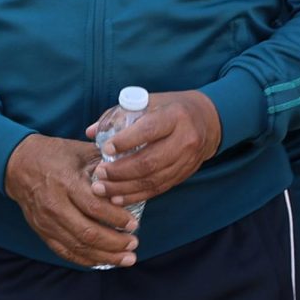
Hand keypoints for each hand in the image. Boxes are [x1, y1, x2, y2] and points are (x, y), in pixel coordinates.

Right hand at [4, 135, 141, 266]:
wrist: (19, 164)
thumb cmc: (56, 154)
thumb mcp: (81, 151)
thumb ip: (106, 165)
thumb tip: (132, 175)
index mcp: (66, 182)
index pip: (94, 207)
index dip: (116, 218)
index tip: (134, 224)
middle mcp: (55, 205)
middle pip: (87, 232)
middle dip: (114, 242)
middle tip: (134, 243)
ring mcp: (46, 222)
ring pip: (77, 246)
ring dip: (105, 256)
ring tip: (126, 258)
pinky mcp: (42, 232)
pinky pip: (65, 252)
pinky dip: (85, 259)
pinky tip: (104, 261)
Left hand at [89, 92, 223, 207]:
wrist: (208, 121)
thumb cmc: (172, 109)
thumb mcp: (151, 102)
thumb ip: (120, 115)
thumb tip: (91, 132)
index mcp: (175, 116)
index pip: (149, 130)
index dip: (126, 141)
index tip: (105, 149)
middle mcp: (184, 139)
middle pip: (149, 161)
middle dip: (120, 171)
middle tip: (99, 174)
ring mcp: (186, 160)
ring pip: (152, 179)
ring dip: (124, 188)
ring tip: (102, 189)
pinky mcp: (184, 174)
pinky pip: (158, 189)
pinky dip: (136, 195)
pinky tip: (118, 198)